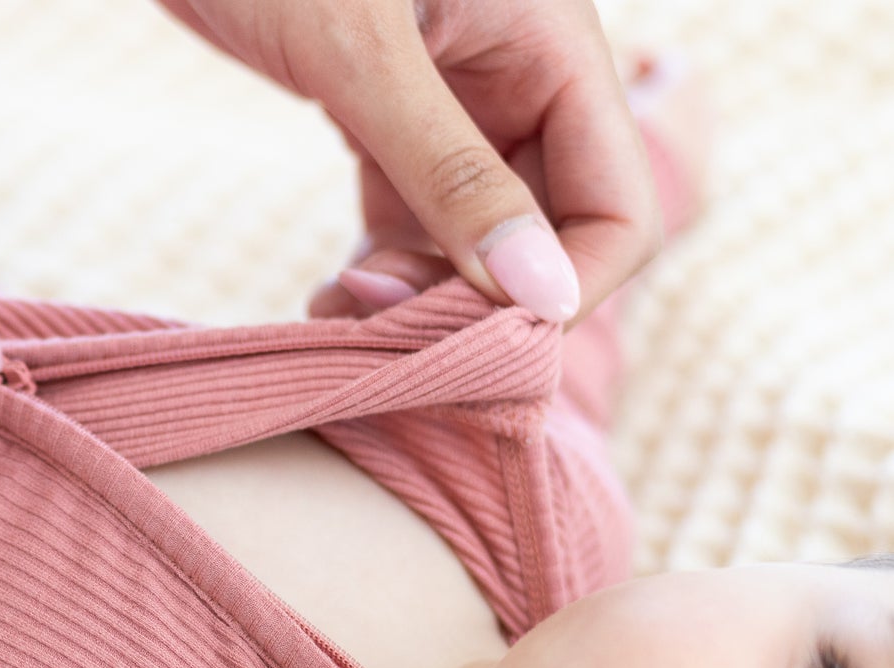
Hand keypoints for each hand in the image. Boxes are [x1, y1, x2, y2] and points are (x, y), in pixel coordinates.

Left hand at [157, 0, 660, 324]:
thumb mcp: (363, 54)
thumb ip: (449, 172)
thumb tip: (536, 294)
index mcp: (555, 46)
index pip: (618, 208)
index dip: (566, 291)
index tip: (481, 342)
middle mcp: (520, 85)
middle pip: (544, 243)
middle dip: (476, 306)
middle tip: (386, 330)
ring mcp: (457, 114)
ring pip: (474, 250)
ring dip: (417, 304)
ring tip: (341, 313)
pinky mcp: (390, 131)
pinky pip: (412, 233)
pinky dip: (379, 279)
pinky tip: (329, 301)